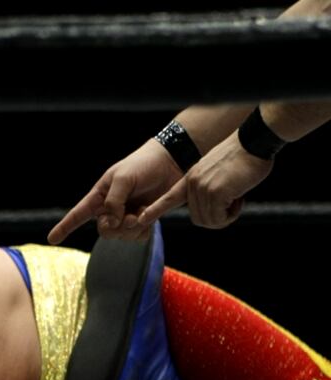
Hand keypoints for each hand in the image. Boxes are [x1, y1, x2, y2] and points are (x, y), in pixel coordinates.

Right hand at [49, 139, 182, 243]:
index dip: (64, 227)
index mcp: (99, 196)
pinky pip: (138, 237)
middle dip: (115, 228)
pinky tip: (149, 215)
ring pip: (121, 236)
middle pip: (104, 231)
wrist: (170, 162)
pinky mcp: (143, 221)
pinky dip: (144, 230)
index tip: (51, 240)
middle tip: (129, 216)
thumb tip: (112, 223)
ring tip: (142, 210)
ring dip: (133, 227)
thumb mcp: (123, 178)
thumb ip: (114, 201)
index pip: (78, 215)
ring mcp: (127, 216)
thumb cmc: (142, 165)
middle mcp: (110, 209)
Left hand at [139, 133, 272, 229]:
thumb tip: (211, 208)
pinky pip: (221, 217)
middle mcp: (192, 184)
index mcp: (190, 179)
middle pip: (200, 219)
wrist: (253, 143)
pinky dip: (233, 213)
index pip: (169, 197)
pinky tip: (240, 197)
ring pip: (211, 221)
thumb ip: (207, 189)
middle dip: (219, 218)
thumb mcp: (216, 174)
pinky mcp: (215, 192)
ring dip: (227, 216)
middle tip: (233, 203)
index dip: (156, 209)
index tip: (141, 220)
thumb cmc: (242, 159)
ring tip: (237, 197)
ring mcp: (202, 188)